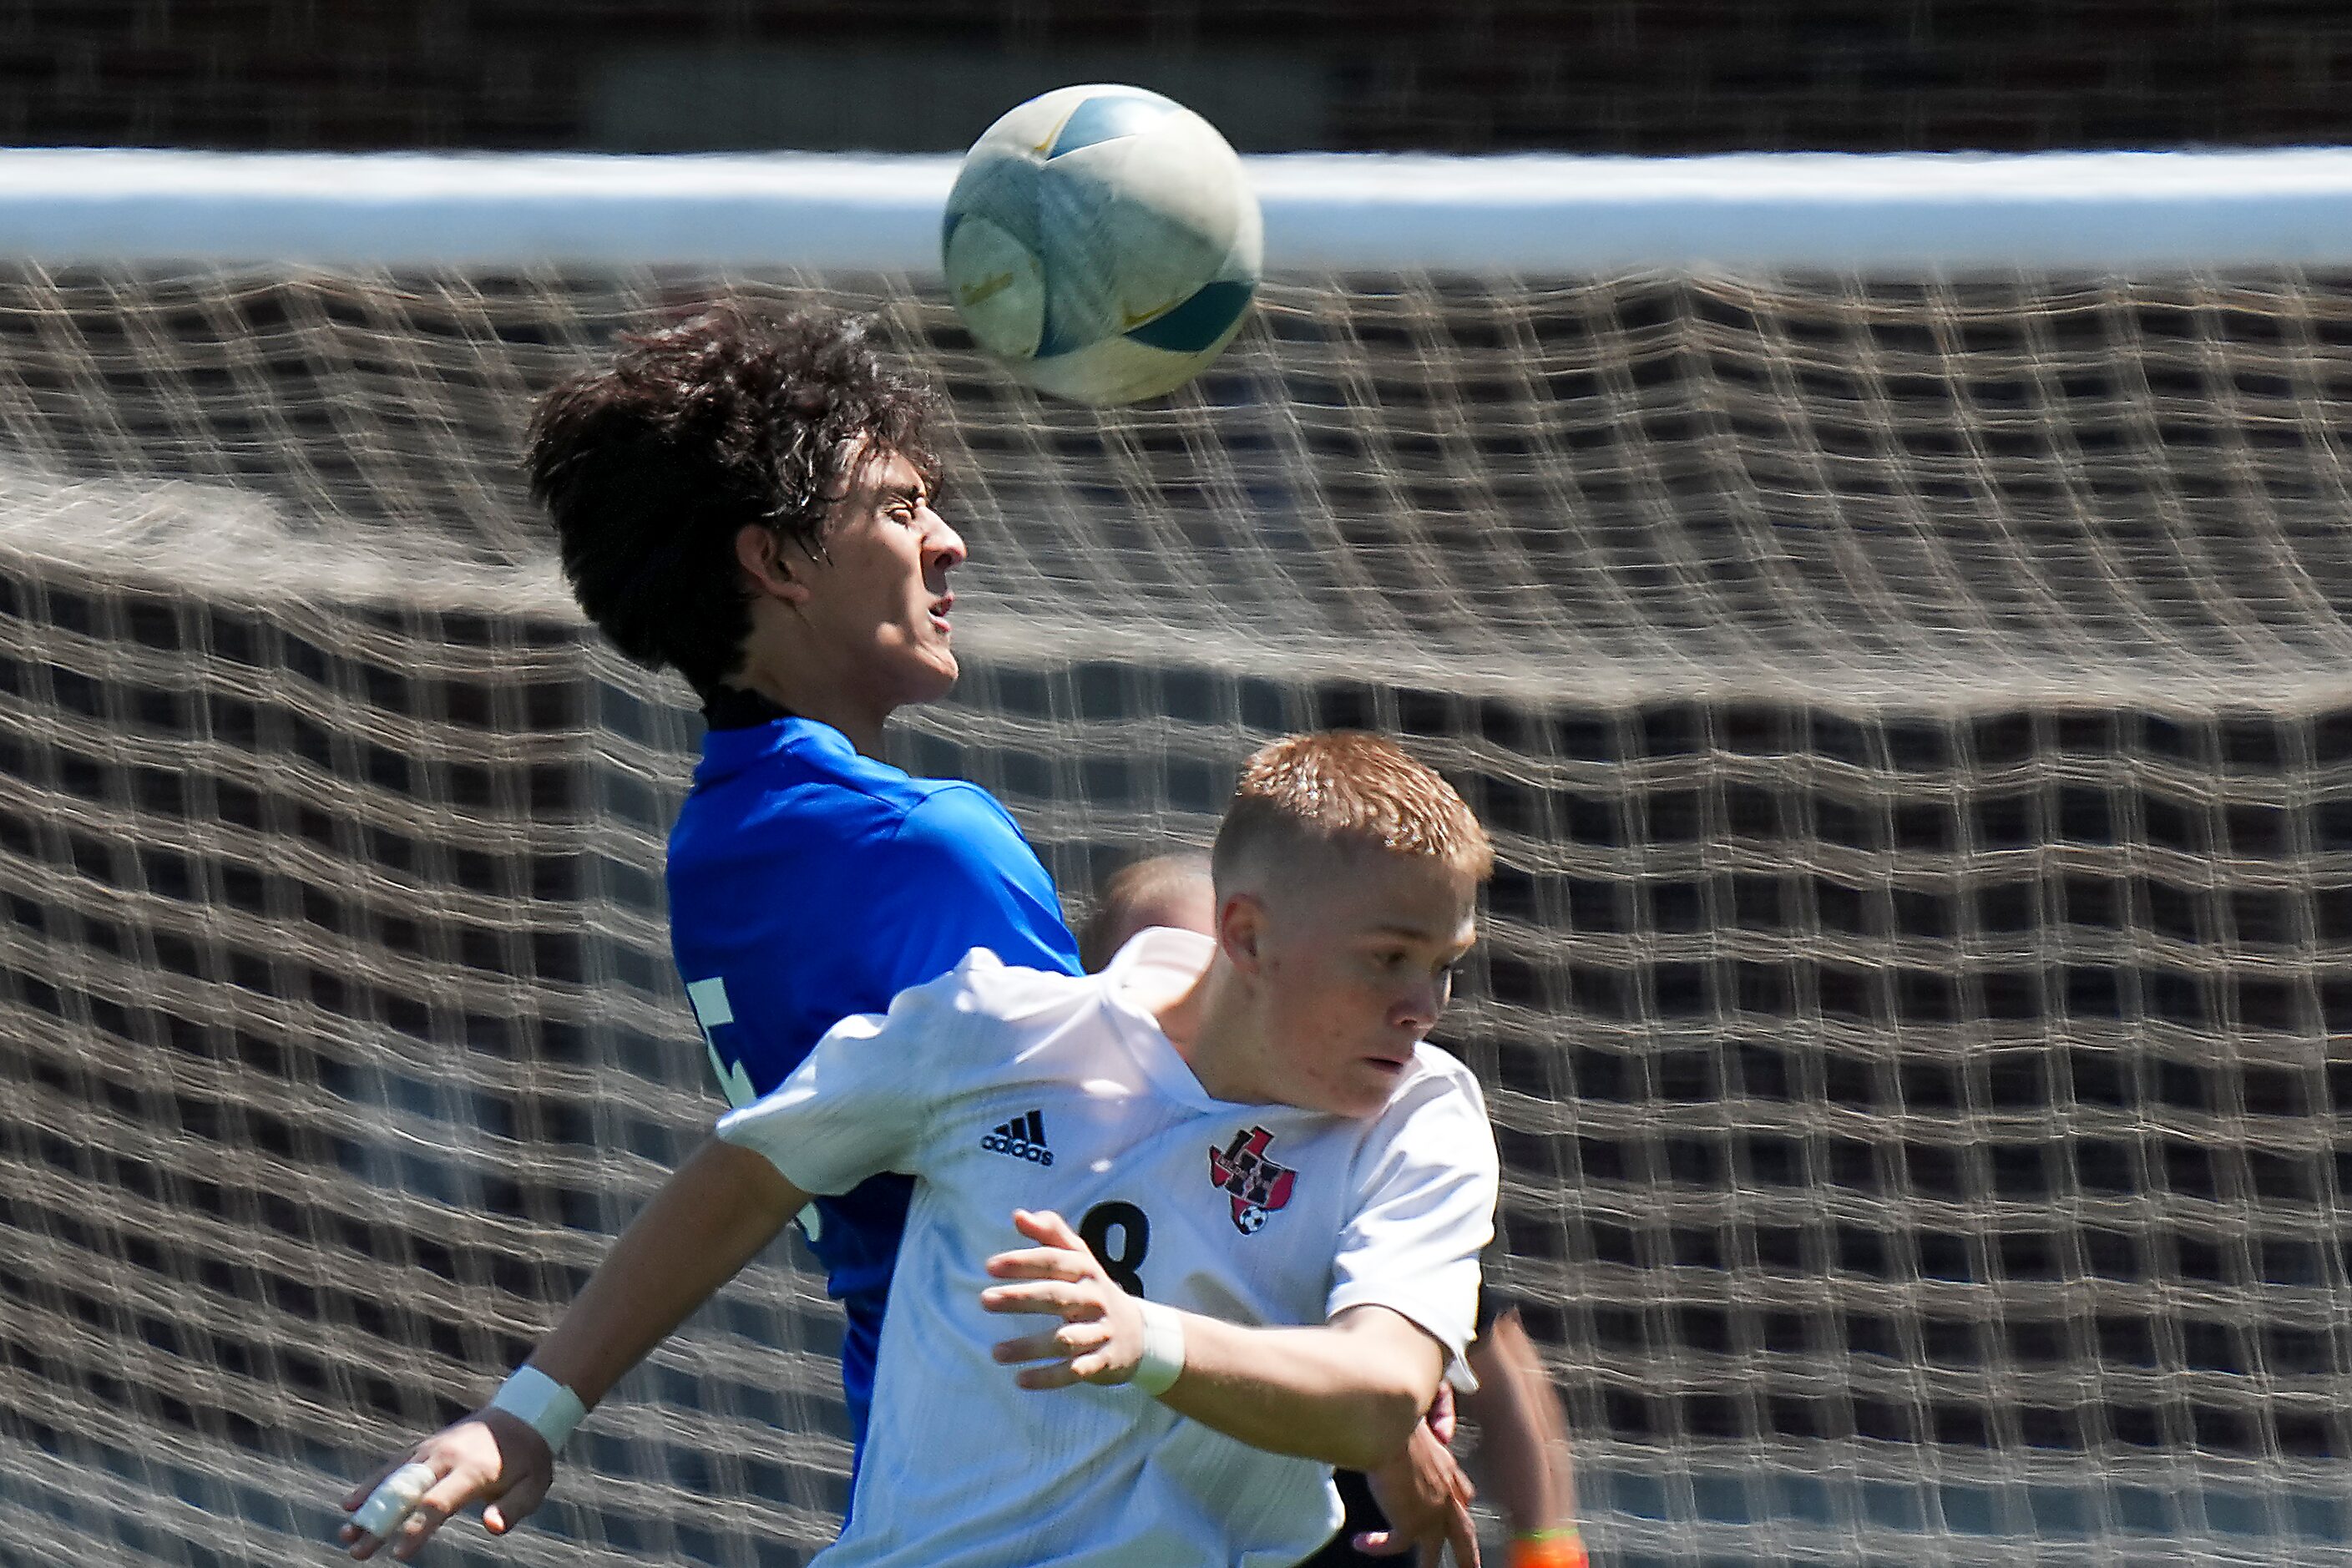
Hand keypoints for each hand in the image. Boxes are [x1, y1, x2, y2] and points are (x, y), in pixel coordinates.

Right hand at [338, 1408, 551, 1560]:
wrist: (521, 1415)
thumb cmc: (529, 1459)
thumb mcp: (534, 1485)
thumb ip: (513, 1508)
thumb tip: (491, 1527)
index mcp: (473, 1468)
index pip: (438, 1503)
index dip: (417, 1528)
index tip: (399, 1554)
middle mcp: (446, 1457)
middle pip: (407, 1493)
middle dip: (380, 1523)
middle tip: (356, 1552)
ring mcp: (432, 1449)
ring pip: (394, 1478)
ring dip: (368, 1506)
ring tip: (345, 1533)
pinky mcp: (424, 1447)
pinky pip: (394, 1465)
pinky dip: (372, 1483)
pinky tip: (351, 1503)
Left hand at [979, 1208, 1147, 1388]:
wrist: (1139, 1334)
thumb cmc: (1094, 1290)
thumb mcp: (1079, 1258)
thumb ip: (1050, 1234)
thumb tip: (1018, 1215)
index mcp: (1086, 1271)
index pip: (1054, 1261)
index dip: (1023, 1262)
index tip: (989, 1266)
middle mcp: (1095, 1299)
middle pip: (1056, 1296)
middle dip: (1020, 1297)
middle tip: (983, 1300)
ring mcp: (1100, 1332)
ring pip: (1064, 1340)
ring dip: (1029, 1347)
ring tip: (995, 1353)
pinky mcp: (1102, 1362)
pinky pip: (1074, 1372)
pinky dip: (1048, 1378)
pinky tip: (1020, 1380)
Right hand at [1356, 1417, 1478, 1566]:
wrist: (1390, 1425)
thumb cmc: (1395, 1417)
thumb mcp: (1412, 1428)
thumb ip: (1415, 1439)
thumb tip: (1415, 1437)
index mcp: (1447, 1469)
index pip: (1462, 1494)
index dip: (1460, 1506)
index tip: (1459, 1509)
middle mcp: (1446, 1493)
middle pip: (1464, 1532)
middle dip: (1469, 1554)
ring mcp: (1432, 1512)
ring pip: (1436, 1550)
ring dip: (1430, 1566)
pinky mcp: (1413, 1524)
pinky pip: (1396, 1546)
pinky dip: (1377, 1546)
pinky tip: (1362, 1543)